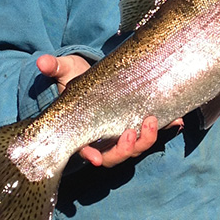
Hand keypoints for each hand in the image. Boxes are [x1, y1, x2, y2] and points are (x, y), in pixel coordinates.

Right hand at [36, 54, 179, 167]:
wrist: (97, 75)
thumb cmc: (78, 77)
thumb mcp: (67, 70)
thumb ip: (55, 67)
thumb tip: (41, 62)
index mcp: (84, 130)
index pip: (85, 149)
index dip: (90, 155)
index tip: (95, 158)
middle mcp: (105, 137)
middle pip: (115, 157)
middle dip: (125, 150)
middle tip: (131, 134)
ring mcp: (124, 132)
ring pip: (136, 148)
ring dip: (147, 140)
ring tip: (154, 121)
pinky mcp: (141, 123)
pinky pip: (155, 132)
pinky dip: (168, 128)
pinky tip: (178, 121)